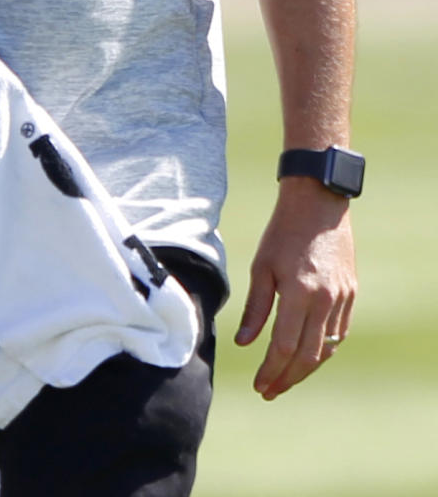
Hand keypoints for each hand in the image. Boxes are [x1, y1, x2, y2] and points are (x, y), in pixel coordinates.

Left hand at [235, 177, 355, 399]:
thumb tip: (244, 343)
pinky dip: (323, 350)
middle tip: (269, 391)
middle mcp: (325, 300)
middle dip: (288, 378)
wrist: (318, 203)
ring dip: (306, 369)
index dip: (271, 370)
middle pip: (308, 356)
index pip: (285, 346)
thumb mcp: (262, 266)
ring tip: (285, 378)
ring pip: (327, 349)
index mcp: (299, 293)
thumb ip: (256, 307)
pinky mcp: (351, 293)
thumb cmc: (283, 231)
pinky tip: (308, 355)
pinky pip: (339, 333)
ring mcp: (342, 298)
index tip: (259, 385)